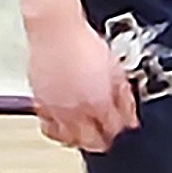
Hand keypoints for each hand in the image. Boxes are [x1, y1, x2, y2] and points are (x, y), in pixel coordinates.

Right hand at [28, 15, 138, 152]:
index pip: (114, 129)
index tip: (125, 126)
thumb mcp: (115, 68)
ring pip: (69, 139)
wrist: (55, 30)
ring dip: (80, 140)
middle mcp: (76, 111)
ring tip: (86, 135)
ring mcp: (56, 109)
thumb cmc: (83, 42)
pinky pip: (48, 127)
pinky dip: (58, 130)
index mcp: (98, 102)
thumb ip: (124, 96)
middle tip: (107, 136)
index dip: (123, 129)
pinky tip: (63, 124)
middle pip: (91, 142)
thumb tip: (130, 115)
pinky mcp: (40, 103)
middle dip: (103, 141)